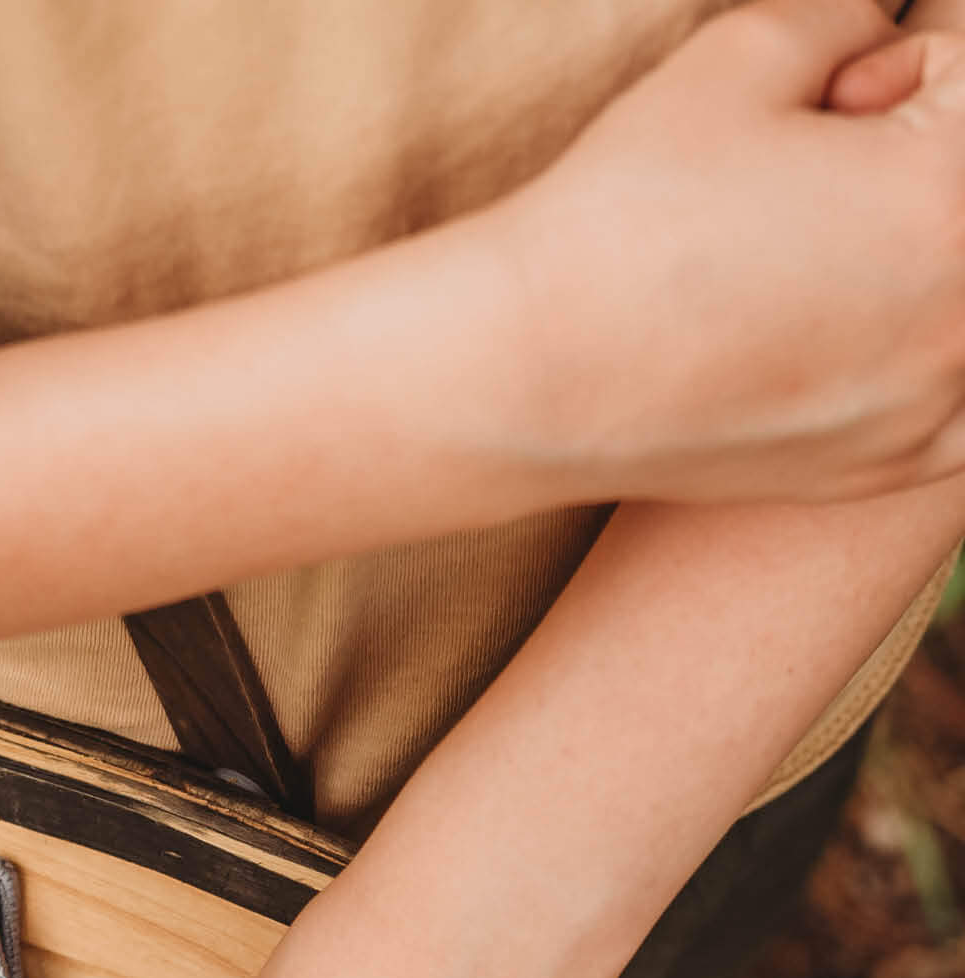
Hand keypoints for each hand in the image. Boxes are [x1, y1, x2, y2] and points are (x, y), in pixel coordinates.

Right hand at [492, 0, 964, 504]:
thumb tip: (887, 36)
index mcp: (954, 197)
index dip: (890, 77)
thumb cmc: (618, 215)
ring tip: (825, 263)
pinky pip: (964, 401)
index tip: (823, 108)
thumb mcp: (741, 53)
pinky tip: (860, 335)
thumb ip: (850, 19)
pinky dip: (931, 357)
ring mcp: (932, 407)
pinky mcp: (889, 465)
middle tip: (817, 183)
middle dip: (918, 166)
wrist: (524, 377)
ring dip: (925, 262)